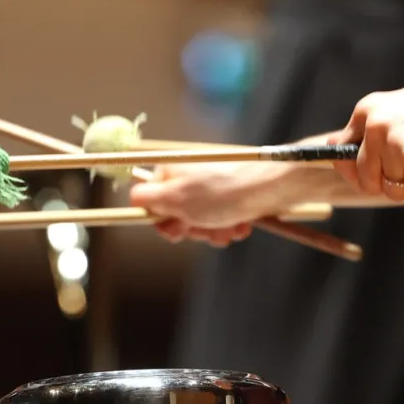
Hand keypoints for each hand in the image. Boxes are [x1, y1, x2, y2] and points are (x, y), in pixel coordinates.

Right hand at [129, 161, 293, 246]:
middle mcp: (188, 177)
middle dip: (193, 229)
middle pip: (177, 216)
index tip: (179, 229)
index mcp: (170, 171)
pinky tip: (240, 226)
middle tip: (207, 227)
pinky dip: (229, 227)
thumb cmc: (222, 192)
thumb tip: (132, 198)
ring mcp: (210, 187)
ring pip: (200, 222)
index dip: (164, 222)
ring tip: (228, 228)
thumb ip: (147, 198)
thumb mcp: (175, 196)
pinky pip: (220, 220)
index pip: (151, 203)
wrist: (270, 187)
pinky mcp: (230, 196)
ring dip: (213, 231)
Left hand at [334, 78, 403, 201]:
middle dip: (389, 182)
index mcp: (368, 110)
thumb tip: (333, 148)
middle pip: (367, 178)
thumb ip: (370, 130)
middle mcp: (376, 125)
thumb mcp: (399, 109)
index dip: (354, 171)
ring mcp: (396, 143)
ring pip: (393, 188)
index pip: (342, 151)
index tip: (369, 178)